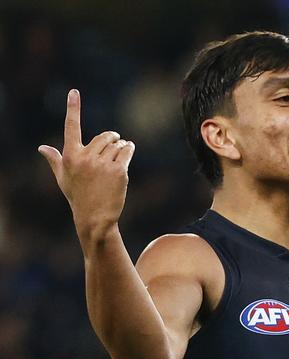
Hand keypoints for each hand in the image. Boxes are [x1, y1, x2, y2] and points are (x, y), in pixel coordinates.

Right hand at [38, 89, 134, 239]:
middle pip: (104, 136)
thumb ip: (55, 160)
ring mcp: (103, 164)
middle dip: (111, 139)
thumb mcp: (63, 179)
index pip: (71, 127)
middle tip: (113, 146)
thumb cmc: (78, 198)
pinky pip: (127, 151)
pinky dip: (129, 149)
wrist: (95, 218)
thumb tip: (41, 148)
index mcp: (70, 156)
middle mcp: (85, 158)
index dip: (73, 108)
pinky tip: (129, 150)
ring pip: (117, 143)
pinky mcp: (119, 171)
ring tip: (120, 154)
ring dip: (121, 145)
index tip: (74, 92)